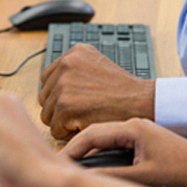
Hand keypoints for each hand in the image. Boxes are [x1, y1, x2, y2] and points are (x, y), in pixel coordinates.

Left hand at [40, 43, 155, 138]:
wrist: (141, 102)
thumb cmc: (123, 90)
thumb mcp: (98, 64)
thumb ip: (74, 69)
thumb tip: (52, 84)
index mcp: (74, 53)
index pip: (48, 79)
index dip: (61, 93)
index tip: (79, 98)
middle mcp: (66, 64)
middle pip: (45, 97)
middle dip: (60, 108)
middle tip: (84, 108)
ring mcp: (64, 84)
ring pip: (47, 114)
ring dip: (64, 121)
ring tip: (87, 115)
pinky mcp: (64, 106)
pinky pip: (54, 130)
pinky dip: (69, 134)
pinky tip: (87, 123)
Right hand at [61, 118, 186, 186]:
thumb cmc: (182, 168)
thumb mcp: (142, 176)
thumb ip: (112, 177)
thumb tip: (87, 180)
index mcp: (132, 128)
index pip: (92, 134)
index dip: (71, 149)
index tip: (56, 162)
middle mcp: (133, 125)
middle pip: (95, 133)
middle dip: (75, 148)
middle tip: (57, 164)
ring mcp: (138, 131)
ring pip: (104, 138)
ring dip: (87, 151)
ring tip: (70, 166)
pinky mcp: (142, 139)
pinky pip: (114, 142)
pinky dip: (100, 152)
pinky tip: (93, 165)